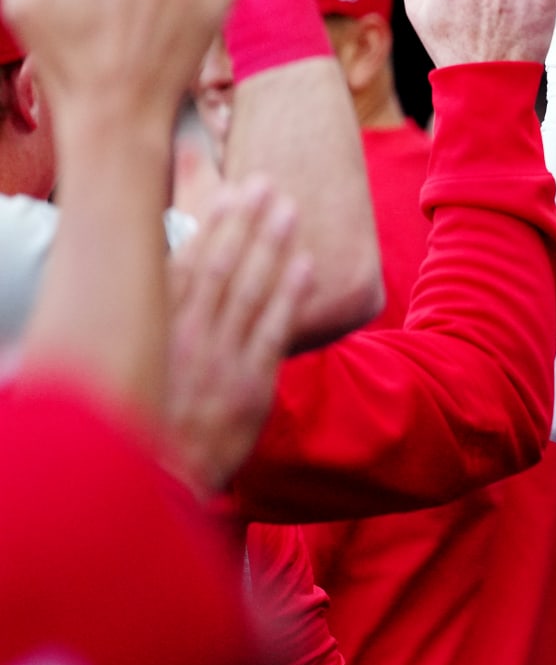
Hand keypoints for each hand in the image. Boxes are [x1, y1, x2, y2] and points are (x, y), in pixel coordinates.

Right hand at [164, 176, 311, 492]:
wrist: (159, 480)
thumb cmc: (147, 419)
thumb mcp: (140, 366)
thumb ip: (156, 323)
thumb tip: (161, 281)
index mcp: (157, 329)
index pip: (184, 264)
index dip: (209, 225)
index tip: (228, 192)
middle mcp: (187, 337)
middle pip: (220, 266)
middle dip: (246, 223)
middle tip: (267, 184)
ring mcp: (220, 359)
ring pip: (249, 290)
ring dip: (271, 246)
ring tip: (290, 210)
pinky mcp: (250, 384)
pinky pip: (273, 331)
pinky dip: (290, 296)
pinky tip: (306, 265)